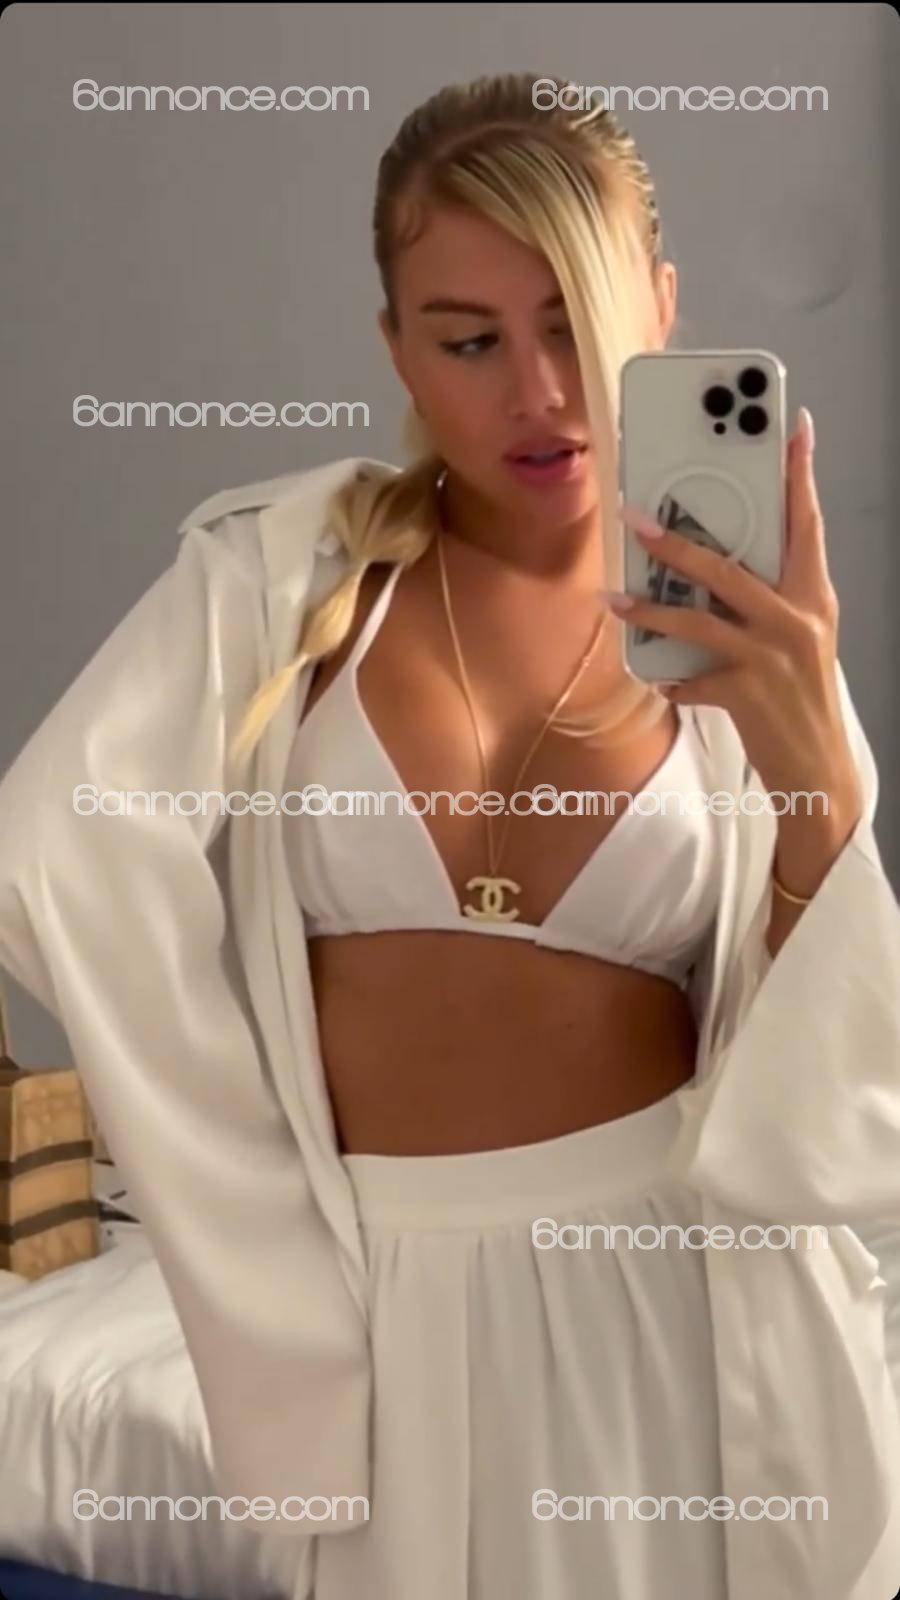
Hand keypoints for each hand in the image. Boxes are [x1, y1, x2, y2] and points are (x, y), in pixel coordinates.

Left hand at [608, 408, 861, 816]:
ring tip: (615, 599)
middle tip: (636, 519)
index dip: (799, 474)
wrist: (816, 772)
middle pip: (729, 568)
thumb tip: (716, 570)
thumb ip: (768, 602)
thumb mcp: (801, 640)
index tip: (793, 427)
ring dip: (649, 609)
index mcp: (814, 598)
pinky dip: (672, 680)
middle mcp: (797, 620)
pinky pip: (692, 679)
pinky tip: (661, 681)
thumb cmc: (801, 698)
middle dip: (676, 543)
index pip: (807, 524)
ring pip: (699, 619)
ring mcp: (772, 657)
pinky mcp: (747, 694)